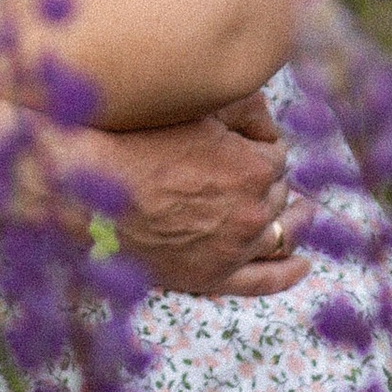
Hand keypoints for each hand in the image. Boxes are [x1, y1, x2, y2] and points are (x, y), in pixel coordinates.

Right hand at [61, 106, 303, 299]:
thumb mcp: (193, 111)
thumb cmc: (134, 142)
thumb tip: (268, 120)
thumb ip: (241, 110)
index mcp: (253, 169)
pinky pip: (262, 281)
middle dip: (270, 180)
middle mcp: (251, 213)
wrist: (87, 187)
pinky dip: (286, 273)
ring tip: (304, 213)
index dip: (261, 147)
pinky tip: (303, 266)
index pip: (277, 155)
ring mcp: (233, 249)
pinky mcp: (210, 276)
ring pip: (280, 233)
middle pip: (279, 193)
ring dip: (293, 221)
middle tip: (255, 171)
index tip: (246, 143)